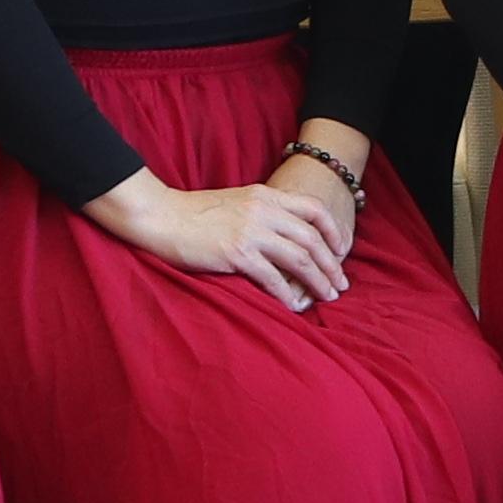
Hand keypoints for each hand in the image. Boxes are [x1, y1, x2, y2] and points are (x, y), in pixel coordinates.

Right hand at [92, 171, 350, 308]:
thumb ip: (263, 213)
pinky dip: (288, 295)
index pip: (314, 209)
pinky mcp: (237, 253)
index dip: (333, 232)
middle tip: (340, 284)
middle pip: (312, 239)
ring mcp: (251, 232)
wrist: (161, 216)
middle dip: (331, 265)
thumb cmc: (195, 214)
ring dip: (318, 281)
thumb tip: (286, 236)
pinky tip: (294, 306)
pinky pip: (273, 278)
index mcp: (266, 196)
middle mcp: (264, 211)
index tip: (341, 252)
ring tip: (327, 297)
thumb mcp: (237, 203)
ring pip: (299, 259)